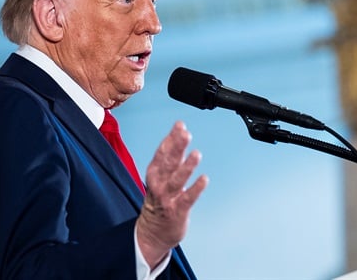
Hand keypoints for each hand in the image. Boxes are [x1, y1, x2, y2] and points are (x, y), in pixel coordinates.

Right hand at [135, 121, 207, 267]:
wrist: (153, 231)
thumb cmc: (160, 199)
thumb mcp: (161, 175)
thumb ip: (172, 154)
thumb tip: (180, 132)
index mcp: (155, 173)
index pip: (161, 153)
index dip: (171, 138)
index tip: (179, 125)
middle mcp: (159, 184)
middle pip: (168, 163)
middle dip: (177, 147)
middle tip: (185, 134)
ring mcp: (168, 198)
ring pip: (177, 180)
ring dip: (186, 167)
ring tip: (196, 154)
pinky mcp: (178, 211)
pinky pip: (187, 199)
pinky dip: (195, 189)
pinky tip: (204, 179)